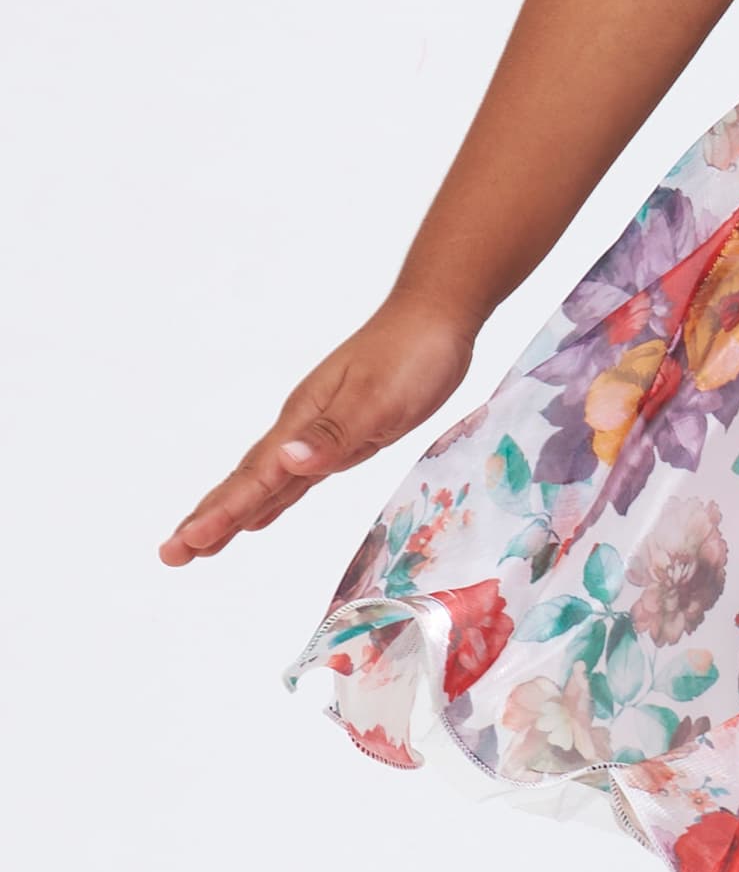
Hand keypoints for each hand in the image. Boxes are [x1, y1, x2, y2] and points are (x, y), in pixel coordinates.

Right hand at [159, 292, 476, 564]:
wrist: (435, 317)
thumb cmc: (412, 354)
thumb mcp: (378, 399)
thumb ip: (333, 433)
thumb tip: (286, 461)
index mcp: (302, 421)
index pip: (253, 478)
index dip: (221, 514)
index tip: (185, 545)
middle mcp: (300, 428)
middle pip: (246, 483)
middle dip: (209, 519)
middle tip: (171, 555)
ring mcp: (317, 432)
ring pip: (264, 483)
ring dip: (232, 513)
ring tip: (199, 544)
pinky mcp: (341, 436)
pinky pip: (293, 478)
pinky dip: (271, 500)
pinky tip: (259, 514)